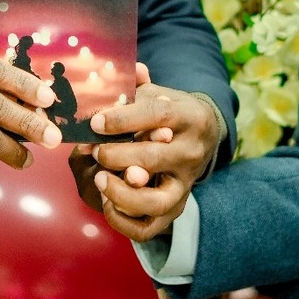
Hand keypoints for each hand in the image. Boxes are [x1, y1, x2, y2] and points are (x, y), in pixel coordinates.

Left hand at [70, 63, 221, 244]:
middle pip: (154, 158)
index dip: (123, 120)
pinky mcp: (175, 207)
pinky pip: (149, 227)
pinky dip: (124, 221)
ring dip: (122, 193)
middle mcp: (190, 153)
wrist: (204, 136)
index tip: (96, 122)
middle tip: (94, 151)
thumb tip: (118, 70)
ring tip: (100, 179)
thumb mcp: (160, 93)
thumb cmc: (171, 113)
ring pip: (156, 201)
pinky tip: (107, 202)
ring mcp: (184, 184)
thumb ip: (136, 86)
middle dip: (117, 155)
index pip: (157, 116)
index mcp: (189, 117)